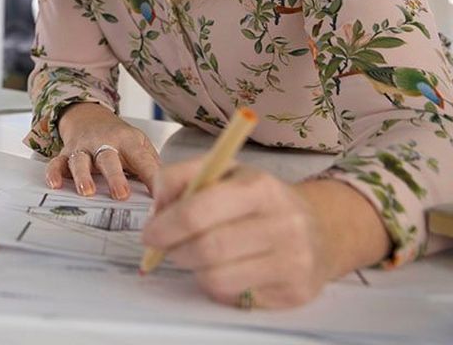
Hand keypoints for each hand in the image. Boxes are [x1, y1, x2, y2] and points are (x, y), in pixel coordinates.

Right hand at [45, 103, 160, 199]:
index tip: (159, 196)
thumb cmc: (118, 138)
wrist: (89, 117)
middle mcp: (103, 143)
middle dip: (114, 176)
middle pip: (109, 158)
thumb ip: (151, 166)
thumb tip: (167, 192)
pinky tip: (55, 185)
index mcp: (127, 142)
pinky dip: (54, 173)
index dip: (151, 176)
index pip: (141, 159)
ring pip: (81, 160)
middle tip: (121, 194)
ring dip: (83, 176)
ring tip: (87, 192)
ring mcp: (83, 148)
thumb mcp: (139, 145)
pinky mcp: (66, 154)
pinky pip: (57, 162)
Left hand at [142, 159, 333, 307]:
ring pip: (217, 278)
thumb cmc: (257, 198)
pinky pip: (235, 297)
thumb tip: (156, 210)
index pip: (200, 210)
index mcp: (259, 186)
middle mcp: (282, 223)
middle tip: (164, 247)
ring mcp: (292, 262)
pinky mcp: (295, 294)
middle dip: (174, 250)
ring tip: (195, 255)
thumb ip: (181, 178)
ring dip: (193, 269)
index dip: (166, 225)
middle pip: (207, 249)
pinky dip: (217, 285)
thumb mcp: (223, 171)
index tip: (149, 233)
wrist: (320, 228)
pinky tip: (224, 268)